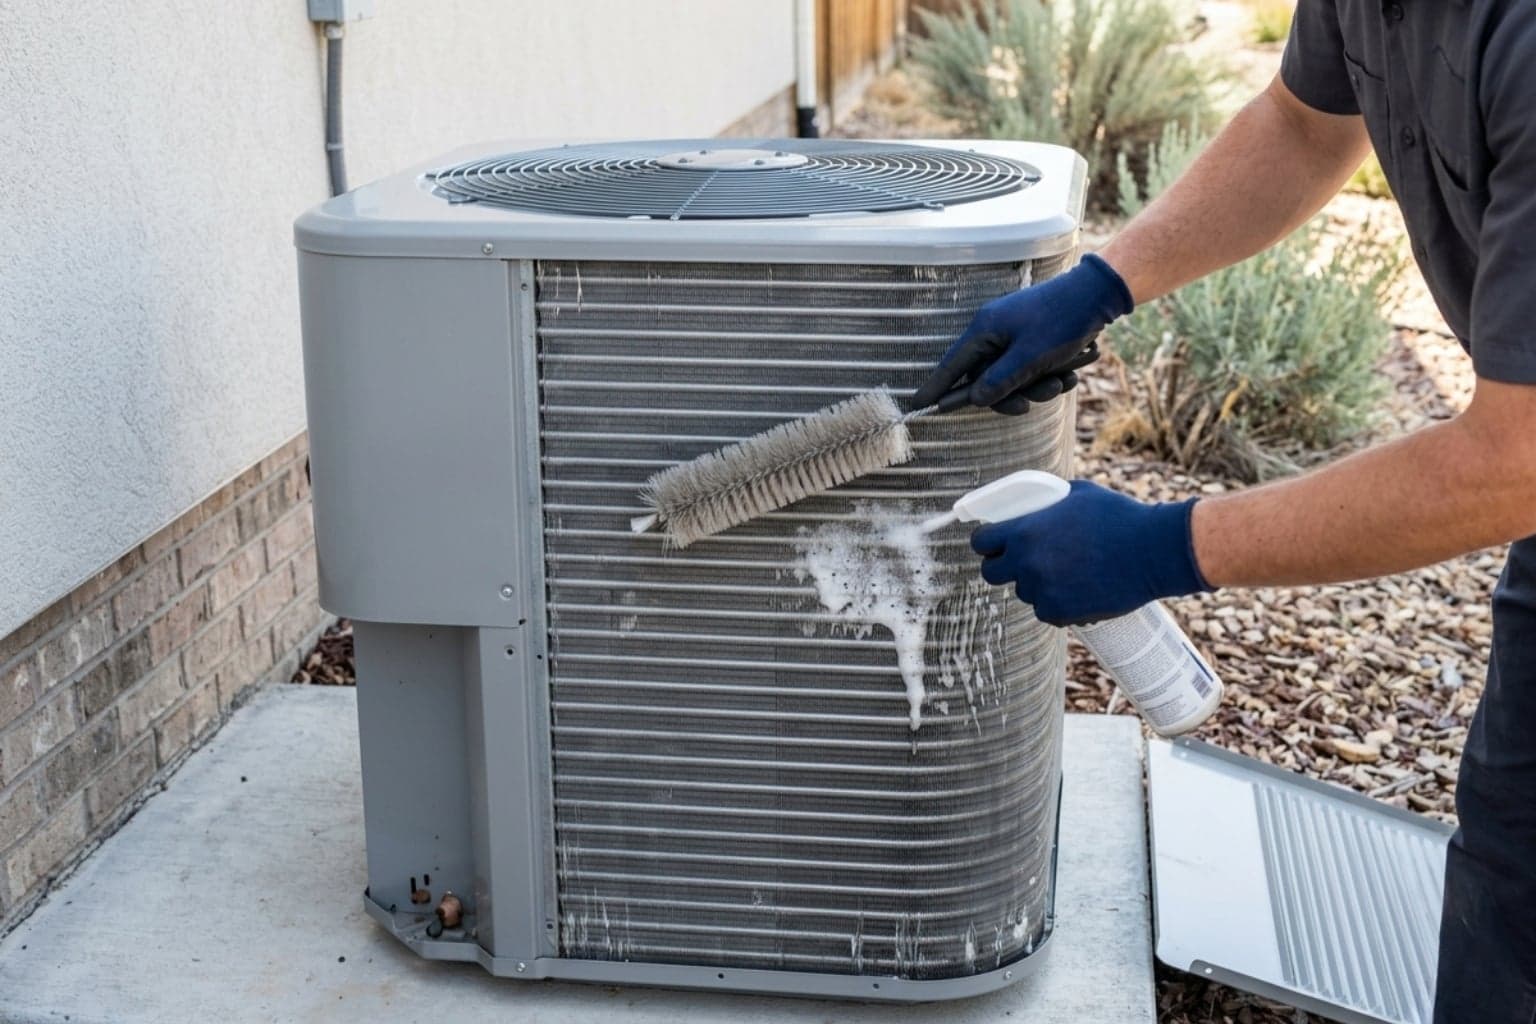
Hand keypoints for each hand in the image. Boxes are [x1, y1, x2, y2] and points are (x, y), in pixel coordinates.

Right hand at [912, 253, 1133, 414]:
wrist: (1098, 294)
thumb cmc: (1062, 321)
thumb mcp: (1030, 357)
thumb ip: (999, 381)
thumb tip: (975, 399)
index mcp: (985, 330)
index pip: (951, 365)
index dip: (936, 387)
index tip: (916, 405)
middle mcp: (994, 331)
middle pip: (986, 378)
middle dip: (1011, 394)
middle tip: (1032, 402)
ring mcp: (1012, 335)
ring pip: (1011, 377)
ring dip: (1035, 387)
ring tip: (1063, 381)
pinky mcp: (1031, 339)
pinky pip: (1028, 369)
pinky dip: (1046, 376)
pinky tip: (1069, 373)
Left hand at [971, 480, 1212, 625]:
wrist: (1152, 551)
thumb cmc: (1119, 517)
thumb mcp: (1077, 494)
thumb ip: (1048, 502)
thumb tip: (1036, 502)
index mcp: (1024, 531)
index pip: (981, 542)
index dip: (985, 543)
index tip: (991, 544)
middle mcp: (1027, 563)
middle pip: (991, 574)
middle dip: (1002, 567)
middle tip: (1020, 561)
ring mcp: (1043, 591)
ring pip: (1023, 592)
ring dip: (1035, 584)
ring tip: (1064, 572)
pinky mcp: (1061, 613)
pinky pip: (1046, 610)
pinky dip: (1057, 603)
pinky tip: (1076, 590)